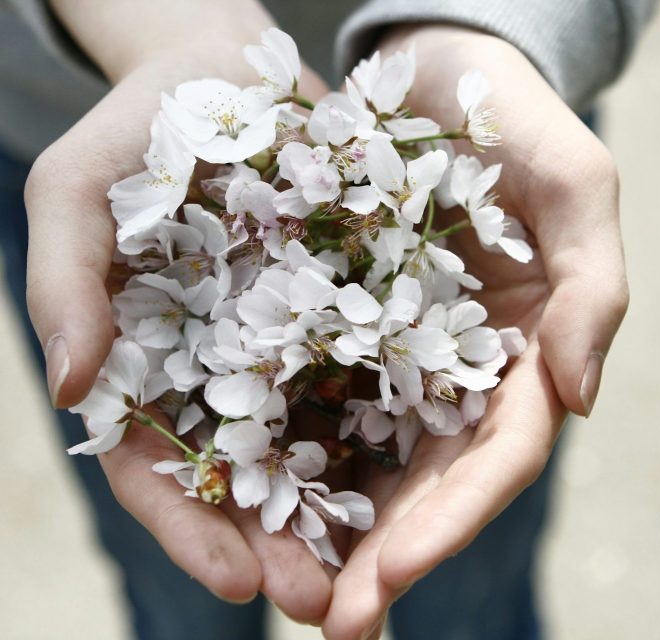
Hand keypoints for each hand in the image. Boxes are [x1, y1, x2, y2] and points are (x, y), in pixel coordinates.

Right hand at [24, 2, 334, 620]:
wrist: (221, 72)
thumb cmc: (137, 131)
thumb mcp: (78, 193)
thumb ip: (67, 284)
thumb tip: (73, 383)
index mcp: (149, 365)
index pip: (157, 468)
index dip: (190, 527)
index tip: (236, 581)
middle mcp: (222, 369)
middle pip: (246, 475)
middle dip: (281, 545)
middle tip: (325, 606)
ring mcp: (288, 342)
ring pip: (315, 442)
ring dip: (347, 512)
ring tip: (384, 569)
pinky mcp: (347, 305)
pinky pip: (373, 371)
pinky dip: (393, 423)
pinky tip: (431, 467)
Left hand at [322, 25, 628, 638]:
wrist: (434, 73)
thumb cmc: (512, 119)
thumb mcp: (574, 182)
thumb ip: (594, 286)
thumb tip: (579, 399)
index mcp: (524, 353)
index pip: (498, 458)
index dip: (452, 522)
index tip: (392, 575)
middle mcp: (462, 370)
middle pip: (430, 482)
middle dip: (385, 555)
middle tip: (329, 623)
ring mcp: (399, 355)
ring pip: (371, 458)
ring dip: (333, 531)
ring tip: (283, 591)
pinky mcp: (341, 325)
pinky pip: (314, 397)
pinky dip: (291, 454)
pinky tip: (252, 500)